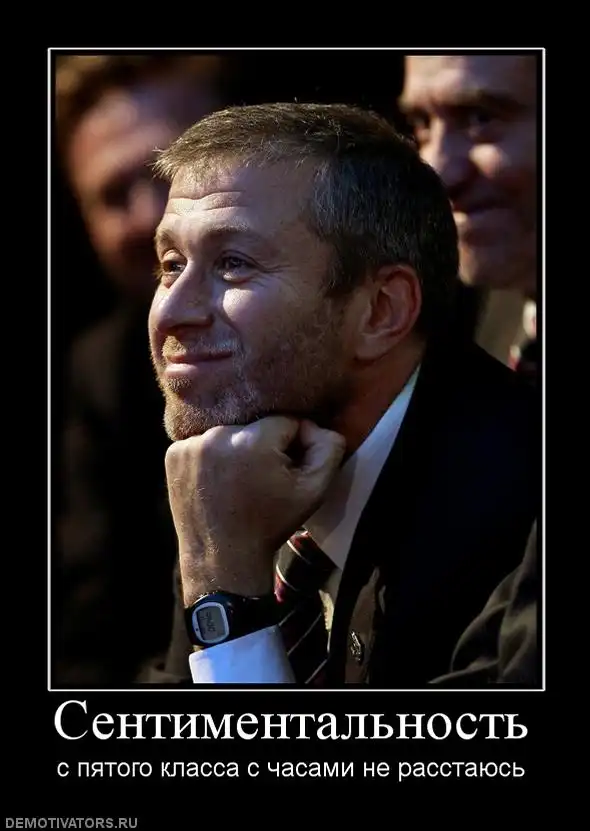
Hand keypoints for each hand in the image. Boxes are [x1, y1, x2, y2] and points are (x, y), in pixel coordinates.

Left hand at [165, 416, 345, 603]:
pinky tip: (218, 482)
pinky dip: (212, 456)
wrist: (222, 559)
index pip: (285, 421)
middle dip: (263, 446)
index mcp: (253, 440)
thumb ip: (328, 449)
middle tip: (262, 479)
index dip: (293, 445)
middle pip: (255, 425)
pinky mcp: (173, 454)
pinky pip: (203, 442)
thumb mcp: (314, 490)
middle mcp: (218, 435)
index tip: (287, 470)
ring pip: (229, 432)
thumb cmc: (271, 524)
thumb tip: (315, 426)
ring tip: (238, 481)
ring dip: (236, 449)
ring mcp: (191, 445)